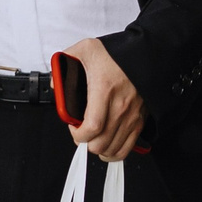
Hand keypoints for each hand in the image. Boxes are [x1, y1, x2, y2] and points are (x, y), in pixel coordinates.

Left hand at [66, 35, 145, 162]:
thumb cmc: (119, 53)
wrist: (146, 53)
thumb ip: (65, 62)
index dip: (78, 135)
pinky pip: (128, 147)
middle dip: (85, 143)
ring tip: (92, 139)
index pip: (92, 127)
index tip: (73, 128)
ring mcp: (132, 116)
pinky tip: (107, 146)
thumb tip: (56, 82)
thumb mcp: (87, 49)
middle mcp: (120, 107)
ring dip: (99, 149)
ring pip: (113, 149)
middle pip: (101, 143)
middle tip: (81, 133)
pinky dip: (115, 152)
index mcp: (105, 90)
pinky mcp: (140, 120)